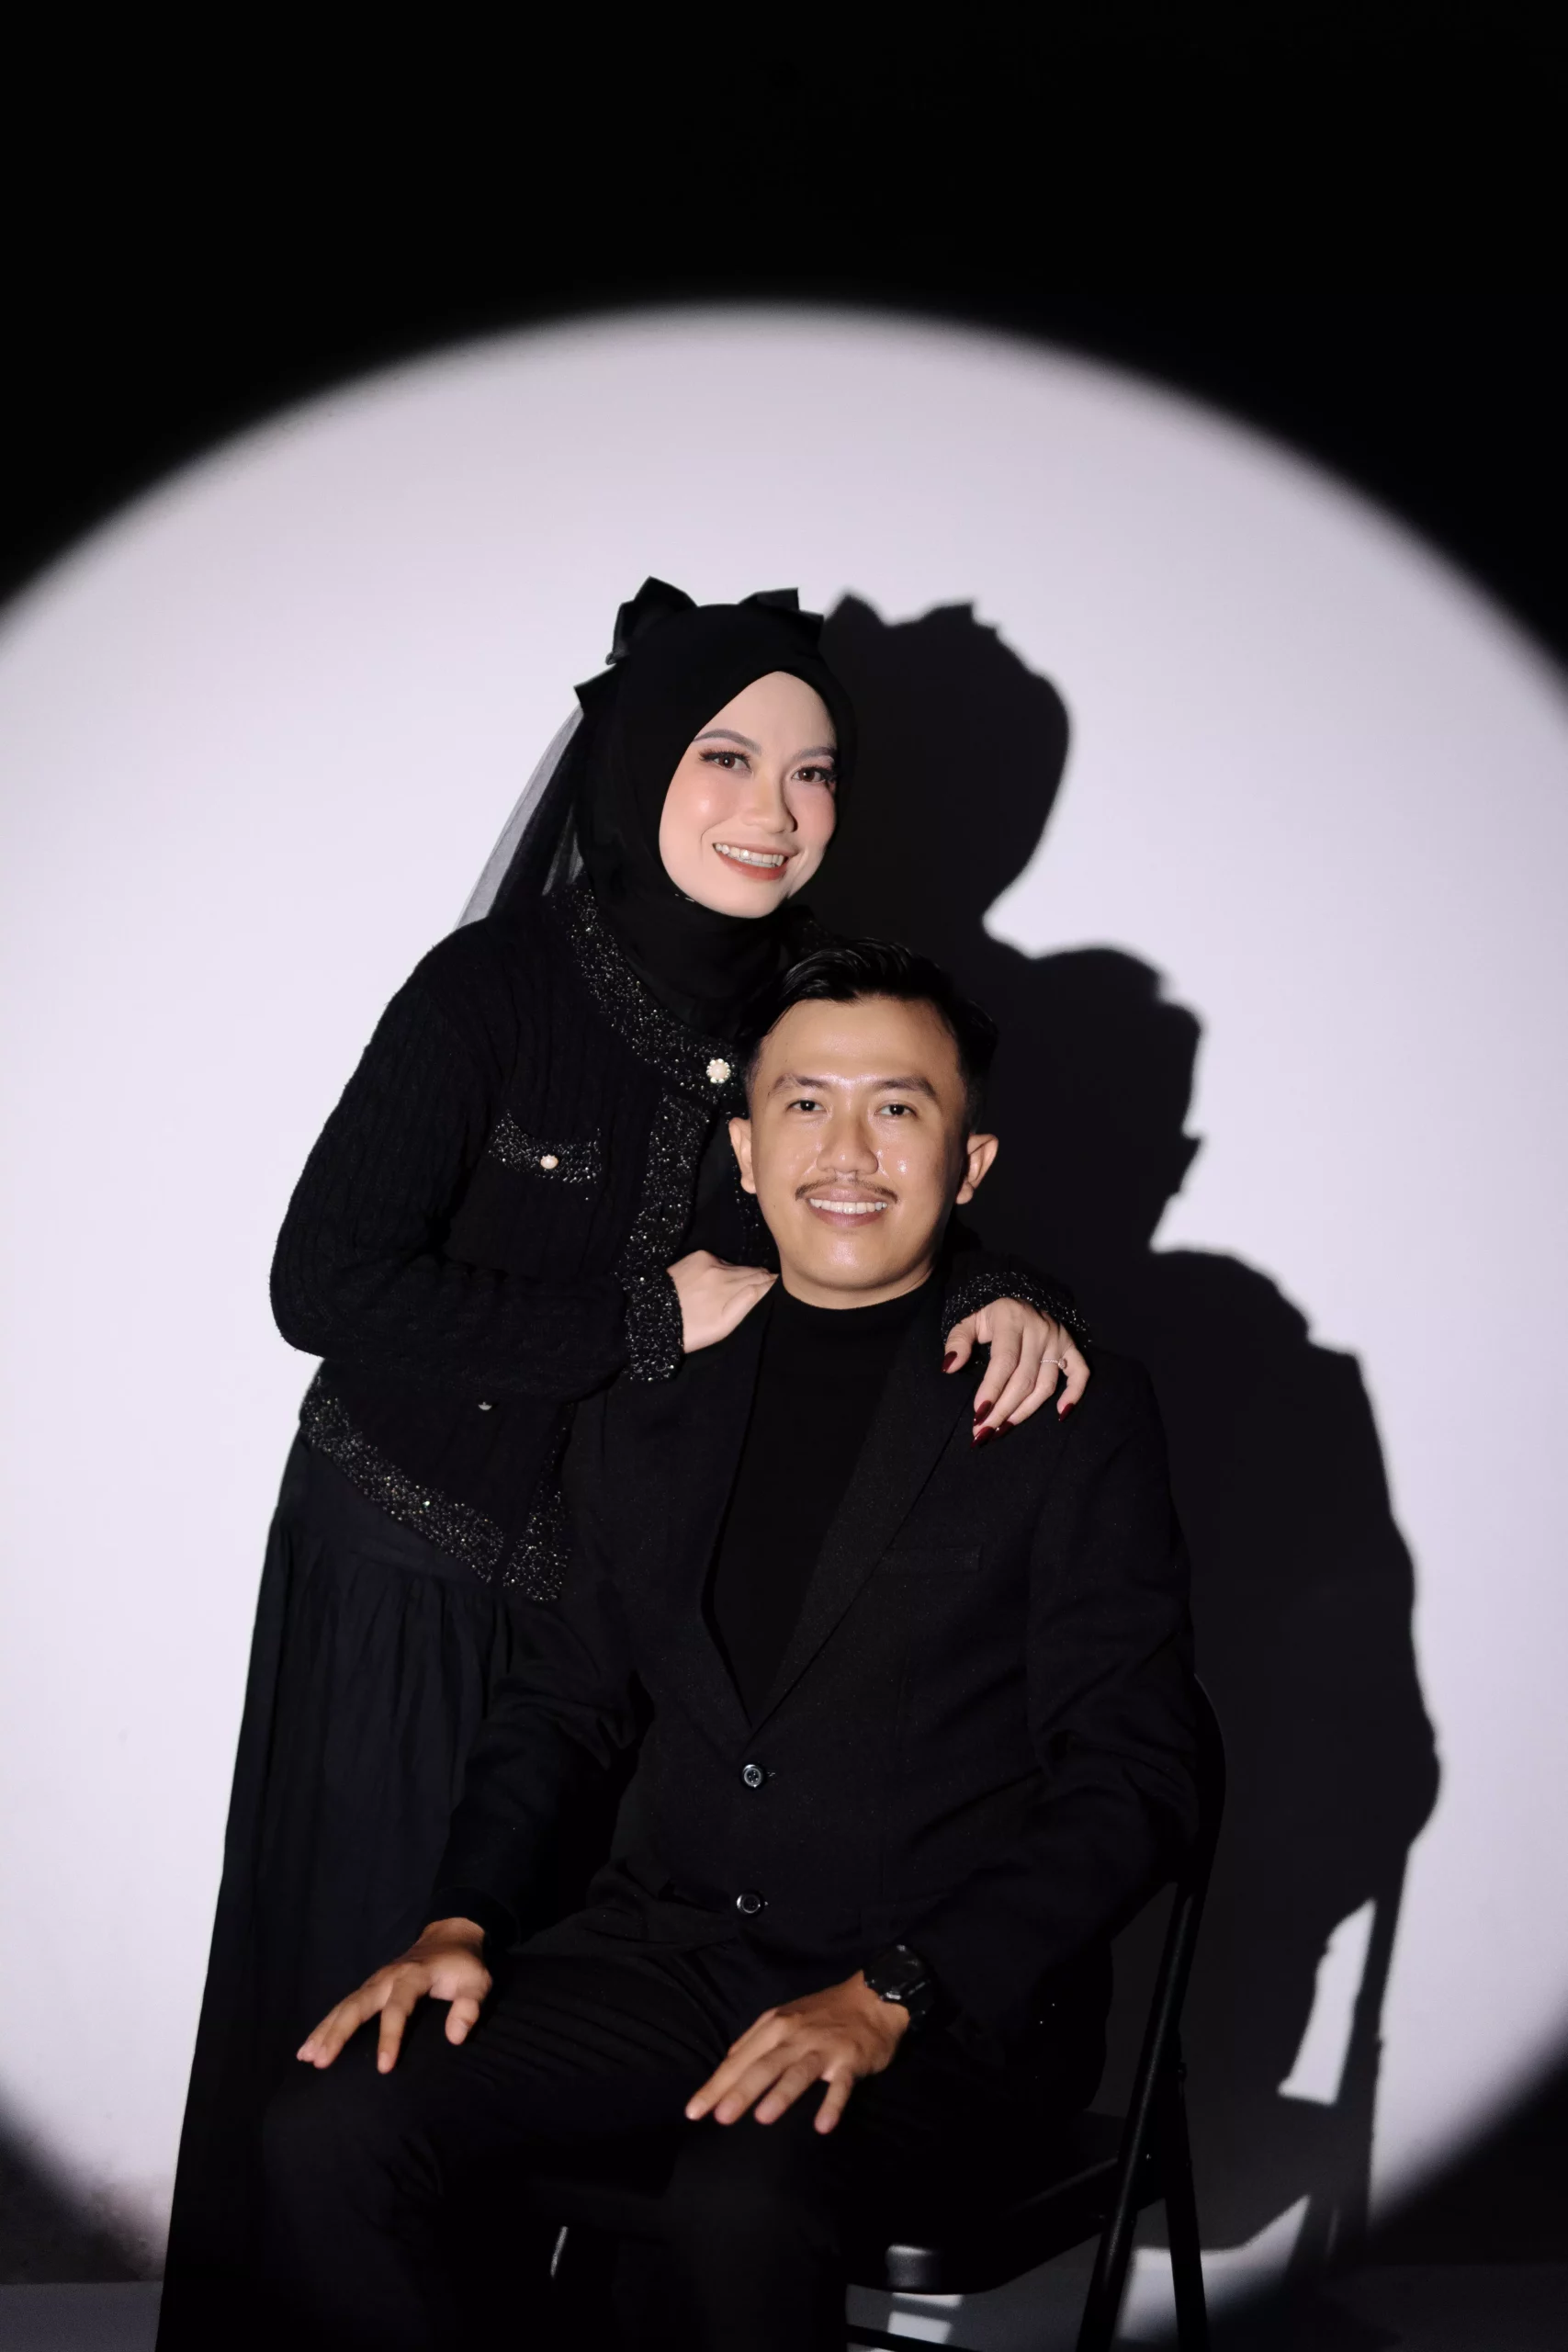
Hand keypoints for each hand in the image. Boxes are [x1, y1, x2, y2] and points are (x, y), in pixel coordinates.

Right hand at [295, 1918, 490, 2075]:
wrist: (449, 1936)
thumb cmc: (463, 1965)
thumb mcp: (477, 1982)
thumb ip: (469, 2007)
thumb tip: (455, 2038)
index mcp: (414, 1976)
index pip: (398, 2007)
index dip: (390, 2036)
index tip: (383, 2068)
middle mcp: (388, 1977)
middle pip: (358, 2005)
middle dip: (338, 2033)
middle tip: (321, 2062)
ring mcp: (375, 1981)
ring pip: (345, 2006)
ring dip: (324, 2030)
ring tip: (306, 2057)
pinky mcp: (369, 1987)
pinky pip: (343, 2006)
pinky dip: (325, 2024)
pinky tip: (309, 2046)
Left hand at [668, 1250, 775, 1352]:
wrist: (652, 1317)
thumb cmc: (691, 1330)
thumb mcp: (722, 1328)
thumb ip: (747, 1304)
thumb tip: (767, 1286)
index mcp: (732, 1291)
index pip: (763, 1280)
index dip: (772, 1284)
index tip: (778, 1288)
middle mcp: (723, 1272)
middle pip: (753, 1271)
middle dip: (761, 1278)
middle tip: (765, 1287)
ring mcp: (709, 1262)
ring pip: (737, 1266)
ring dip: (743, 1274)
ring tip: (741, 1287)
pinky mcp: (697, 1256)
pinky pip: (720, 1260)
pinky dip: (724, 1269)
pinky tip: (717, 1281)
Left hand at [684, 1972, 907, 2135]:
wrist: (874, 1998)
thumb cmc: (823, 2013)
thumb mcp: (784, 2017)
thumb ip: (756, 2041)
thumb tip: (727, 2065)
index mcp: (775, 2026)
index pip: (739, 2060)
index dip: (716, 2085)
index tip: (693, 2112)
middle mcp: (795, 2036)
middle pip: (764, 2066)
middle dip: (740, 2091)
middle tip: (719, 2118)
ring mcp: (823, 2048)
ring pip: (799, 2072)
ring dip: (782, 2094)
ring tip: (763, 2118)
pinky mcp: (849, 2060)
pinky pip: (840, 2085)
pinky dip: (832, 2104)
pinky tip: (823, 2126)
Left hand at [946, 1299, 1089, 1435]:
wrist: (1016, 1293)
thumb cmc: (989, 1313)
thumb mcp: (968, 1320)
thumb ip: (957, 1341)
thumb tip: (950, 1367)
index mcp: (1011, 1319)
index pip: (1004, 1361)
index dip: (992, 1389)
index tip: (978, 1414)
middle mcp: (1039, 1329)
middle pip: (1024, 1379)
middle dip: (1003, 1409)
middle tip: (984, 1432)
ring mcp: (1058, 1339)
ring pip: (1046, 1384)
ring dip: (1026, 1411)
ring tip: (1004, 1428)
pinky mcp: (1070, 1346)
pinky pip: (1080, 1373)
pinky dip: (1074, 1394)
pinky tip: (1059, 1414)